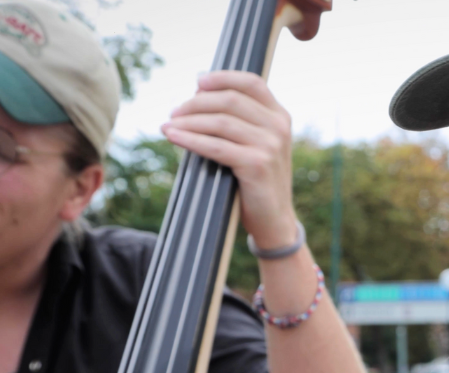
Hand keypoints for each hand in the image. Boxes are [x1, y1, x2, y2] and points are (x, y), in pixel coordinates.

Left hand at [162, 71, 296, 249]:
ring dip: (188, 121)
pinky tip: (173, 137)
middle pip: (230, 100)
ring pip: (220, 121)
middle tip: (174, 112)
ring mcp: (270, 146)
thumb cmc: (257, 180)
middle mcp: (279, 127)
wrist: (273, 220)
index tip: (197, 82)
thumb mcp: (257, 143)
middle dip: (196, 103)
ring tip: (169, 125)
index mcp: (280, 116)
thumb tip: (199, 94)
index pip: (251, 82)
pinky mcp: (257, 165)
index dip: (222, 77)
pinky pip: (216, 146)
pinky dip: (190, 140)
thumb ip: (240, 120)